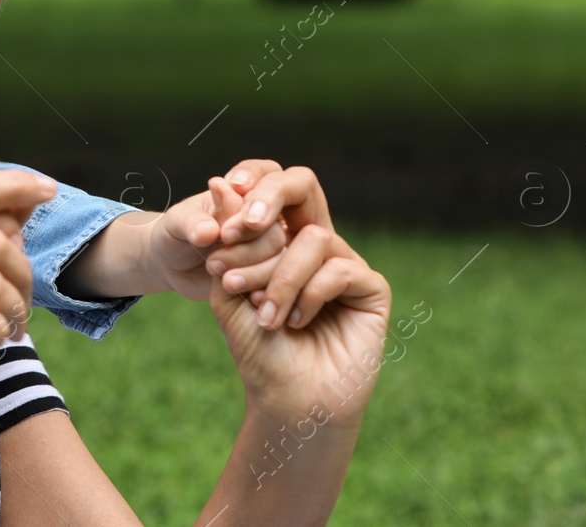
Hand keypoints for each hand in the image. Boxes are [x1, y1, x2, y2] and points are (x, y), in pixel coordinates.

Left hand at [144, 180, 286, 301]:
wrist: (173, 266)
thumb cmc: (175, 234)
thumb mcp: (174, 223)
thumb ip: (191, 221)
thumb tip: (209, 231)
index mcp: (246, 189)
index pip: (269, 180)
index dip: (257, 202)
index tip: (225, 231)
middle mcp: (266, 215)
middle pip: (274, 228)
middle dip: (245, 247)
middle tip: (213, 261)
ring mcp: (272, 246)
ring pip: (280, 257)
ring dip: (251, 269)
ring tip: (219, 277)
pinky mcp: (271, 274)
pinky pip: (278, 282)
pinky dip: (260, 288)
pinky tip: (243, 294)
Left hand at [206, 166, 390, 426]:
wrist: (287, 402)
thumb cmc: (258, 350)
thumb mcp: (228, 291)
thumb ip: (226, 240)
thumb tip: (219, 182)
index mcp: (282, 239)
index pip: (269, 191)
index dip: (245, 197)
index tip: (213, 237)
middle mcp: (316, 245)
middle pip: (299, 191)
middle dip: (261, 212)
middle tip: (226, 258)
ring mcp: (346, 264)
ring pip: (314, 238)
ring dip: (279, 276)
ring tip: (263, 315)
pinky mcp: (372, 289)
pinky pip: (340, 268)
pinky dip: (309, 294)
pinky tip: (296, 322)